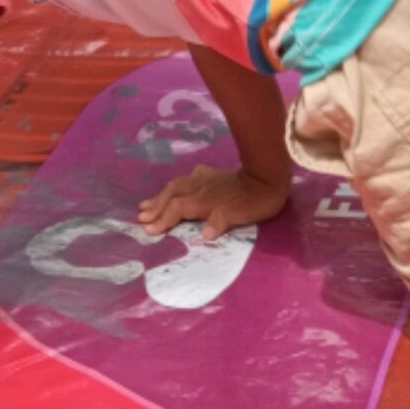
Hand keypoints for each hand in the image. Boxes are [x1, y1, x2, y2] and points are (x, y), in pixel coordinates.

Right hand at [136, 163, 290, 241]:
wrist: (269, 176)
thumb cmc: (257, 200)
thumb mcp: (242, 215)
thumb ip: (221, 222)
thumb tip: (205, 233)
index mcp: (203, 200)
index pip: (177, 210)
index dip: (163, 220)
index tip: (149, 230)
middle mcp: (199, 188)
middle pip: (171, 197)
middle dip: (155, 208)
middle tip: (140, 217)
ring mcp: (204, 179)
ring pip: (175, 186)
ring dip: (160, 196)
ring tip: (146, 204)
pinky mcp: (211, 175)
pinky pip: (187, 179)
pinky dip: (177, 186)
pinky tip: (177, 187)